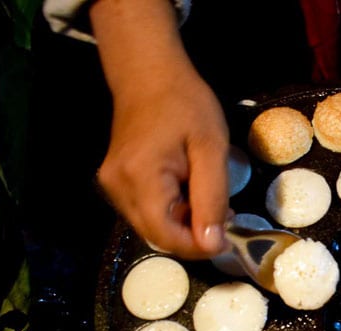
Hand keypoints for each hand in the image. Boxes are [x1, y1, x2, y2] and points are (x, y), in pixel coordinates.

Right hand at [90, 0, 228, 258]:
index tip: (228, 241)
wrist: (149, 74)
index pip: (165, 237)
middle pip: (157, 236)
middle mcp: (118, 188)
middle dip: (193, 236)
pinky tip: (191, 192)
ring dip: (184, 224)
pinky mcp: (116, 182)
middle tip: (225, 218)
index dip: (198, 247)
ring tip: (211, 201)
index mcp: (140, 179)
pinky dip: (172, 212)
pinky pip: (146, 211)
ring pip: (152, 226)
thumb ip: (212, 198)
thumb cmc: (185, 104)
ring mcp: (113, 186)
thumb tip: (212, 244)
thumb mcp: (211, 148)